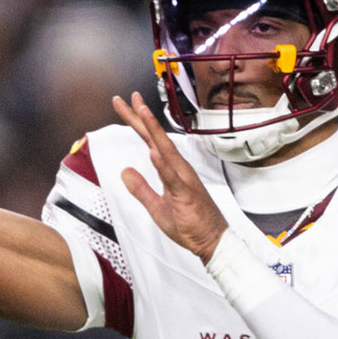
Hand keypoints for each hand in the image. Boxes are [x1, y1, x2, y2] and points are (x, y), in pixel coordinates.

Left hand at [113, 92, 228, 262]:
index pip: (150, 141)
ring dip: (153, 131)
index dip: (138, 122)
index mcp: (171, 170)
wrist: (213, 241)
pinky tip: (153, 153)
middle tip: (129, 97)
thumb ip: (140, 188)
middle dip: (141, 117)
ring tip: (142, 112)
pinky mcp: (186, 194)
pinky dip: (163, 165)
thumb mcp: (156, 206)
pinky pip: (173, 178)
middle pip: (156, 138)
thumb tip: (124, 171)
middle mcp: (178, 169)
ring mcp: (183, 180)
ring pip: (166, 150)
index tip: (127, 104)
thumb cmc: (189, 224)